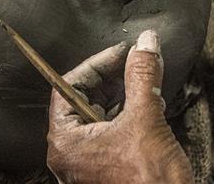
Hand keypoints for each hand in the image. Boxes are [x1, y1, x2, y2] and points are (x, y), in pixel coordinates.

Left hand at [46, 30, 191, 183]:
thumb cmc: (150, 182)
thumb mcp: (146, 119)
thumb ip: (142, 76)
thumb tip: (145, 43)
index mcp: (64, 142)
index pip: (68, 86)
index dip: (97, 64)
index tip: (121, 52)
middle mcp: (69, 156)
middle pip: (83, 100)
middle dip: (112, 80)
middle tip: (134, 64)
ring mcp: (87, 167)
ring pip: (99, 117)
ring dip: (123, 97)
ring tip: (145, 85)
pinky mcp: (106, 173)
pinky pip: (111, 135)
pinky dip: (128, 118)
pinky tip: (148, 110)